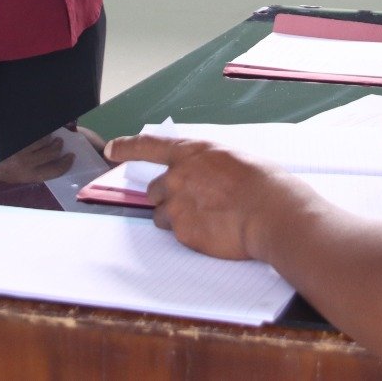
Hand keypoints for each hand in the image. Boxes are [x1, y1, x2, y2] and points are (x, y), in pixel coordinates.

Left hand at [0, 133, 75, 183]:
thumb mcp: (15, 177)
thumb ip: (31, 172)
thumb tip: (48, 164)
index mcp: (26, 176)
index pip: (53, 171)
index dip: (65, 164)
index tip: (71, 157)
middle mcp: (25, 164)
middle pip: (52, 154)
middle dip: (59, 148)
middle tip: (61, 143)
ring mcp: (20, 151)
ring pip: (44, 143)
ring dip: (51, 139)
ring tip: (52, 137)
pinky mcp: (16, 140)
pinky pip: (34, 136)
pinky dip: (40, 134)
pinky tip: (40, 133)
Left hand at [103, 136, 312, 260]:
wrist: (270, 212)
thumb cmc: (261, 184)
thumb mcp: (231, 159)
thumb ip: (205, 165)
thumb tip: (200, 178)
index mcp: (191, 152)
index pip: (148, 146)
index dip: (126, 147)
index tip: (111, 150)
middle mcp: (177, 176)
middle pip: (154, 190)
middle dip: (168, 198)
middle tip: (194, 204)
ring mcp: (176, 204)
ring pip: (161, 215)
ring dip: (177, 218)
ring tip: (208, 219)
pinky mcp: (181, 230)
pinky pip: (175, 234)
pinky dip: (189, 234)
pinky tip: (213, 230)